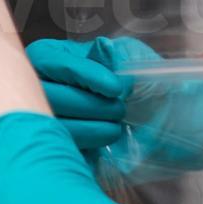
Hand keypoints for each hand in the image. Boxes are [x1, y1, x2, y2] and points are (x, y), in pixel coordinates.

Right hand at [28, 37, 202, 186]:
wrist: (161, 122)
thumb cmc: (141, 85)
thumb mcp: (132, 60)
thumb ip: (117, 55)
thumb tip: (107, 54)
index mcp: (53, 57)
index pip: (52, 60)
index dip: (83, 74)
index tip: (115, 88)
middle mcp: (40, 85)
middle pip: (51, 94)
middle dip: (90, 104)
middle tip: (119, 110)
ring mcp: (44, 118)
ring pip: (54, 125)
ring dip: (89, 128)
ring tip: (115, 129)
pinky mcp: (54, 146)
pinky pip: (62, 148)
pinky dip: (84, 147)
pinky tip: (104, 145)